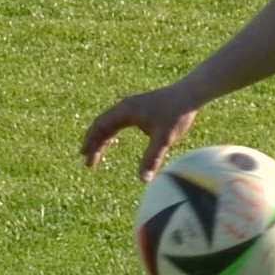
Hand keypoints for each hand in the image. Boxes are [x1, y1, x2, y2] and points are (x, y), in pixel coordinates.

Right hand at [79, 84, 198, 180]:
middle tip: (87, 162)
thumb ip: (152, 158)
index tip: (83, 155)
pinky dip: (112, 132)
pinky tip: (112, 141)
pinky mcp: (140, 108)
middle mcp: (125, 106)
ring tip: (95, 154)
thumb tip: (143, 179)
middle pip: (102, 125)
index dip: (91, 141)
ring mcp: (132, 106)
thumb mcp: (163, 138)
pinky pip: (119, 121)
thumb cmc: (176, 113)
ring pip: (110, 123)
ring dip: (102, 138)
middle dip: (94, 143)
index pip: (100, 126)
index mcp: (125, 111)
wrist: (190, 94)